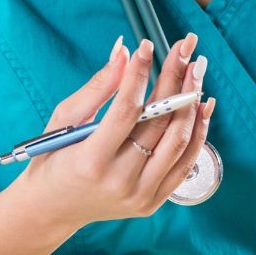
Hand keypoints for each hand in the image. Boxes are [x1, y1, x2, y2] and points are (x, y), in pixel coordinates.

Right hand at [6, 37, 215, 227]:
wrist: (52, 208)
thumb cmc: (53, 159)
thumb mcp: (64, 120)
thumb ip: (97, 87)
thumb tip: (124, 52)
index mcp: (90, 161)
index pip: (126, 110)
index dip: (140, 74)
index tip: (148, 46)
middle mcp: (119, 182)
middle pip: (158, 122)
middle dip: (173, 78)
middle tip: (184, 47)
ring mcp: (139, 195)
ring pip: (178, 141)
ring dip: (191, 101)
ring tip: (196, 69)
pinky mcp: (152, 202)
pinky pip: (184, 163)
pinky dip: (197, 132)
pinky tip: (203, 104)